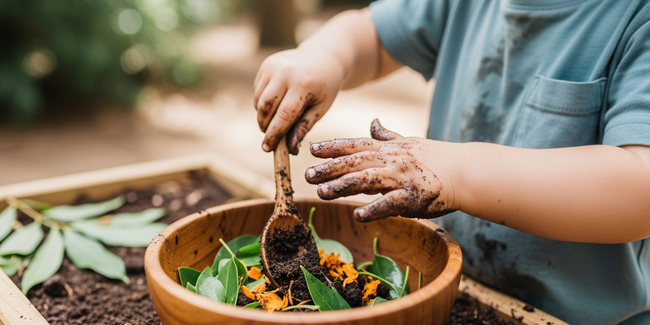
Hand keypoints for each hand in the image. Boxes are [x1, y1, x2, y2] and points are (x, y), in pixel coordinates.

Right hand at [254, 49, 343, 153]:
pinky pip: (258, 90)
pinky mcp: (267, 64)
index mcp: (303, 84)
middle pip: (266, 108)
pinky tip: (276, 102)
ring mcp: (274, 66)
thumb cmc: (324, 88)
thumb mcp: (320, 108)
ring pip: (259, 100)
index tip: (267, 148)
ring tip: (276, 119)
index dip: (274, 134)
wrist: (323, 57)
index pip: (283, 115)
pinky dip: (263, 102)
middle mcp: (286, 72)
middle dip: (265, 126)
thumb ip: (304, 127)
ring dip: (263, 115)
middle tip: (270, 137)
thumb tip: (290, 149)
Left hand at [305, 119, 463, 220]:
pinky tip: (358, 215)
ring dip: (342, 186)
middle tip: (307, 175)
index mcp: (387, 148)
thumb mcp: (407, 142)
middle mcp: (391, 160)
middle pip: (354, 162)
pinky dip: (374, 209)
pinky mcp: (413, 197)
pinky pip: (390, 203)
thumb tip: (372, 122)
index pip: (355, 145)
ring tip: (322, 193)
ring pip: (366, 180)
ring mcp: (401, 178)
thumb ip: (386, 135)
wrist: (463, 170)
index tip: (311, 149)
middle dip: (329, 168)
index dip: (332, 147)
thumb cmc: (434, 157)